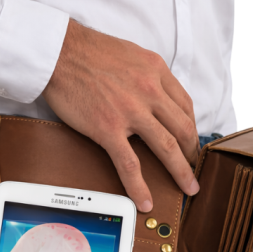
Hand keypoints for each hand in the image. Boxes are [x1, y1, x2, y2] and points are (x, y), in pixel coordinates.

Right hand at [41, 18, 200, 212]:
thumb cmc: (88, 51)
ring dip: (181, 172)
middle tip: (194, 169)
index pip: (184, 105)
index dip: (191, 128)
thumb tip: (153, 93)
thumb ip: (146, 74)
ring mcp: (130, 112)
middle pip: (183, 129)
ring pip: (166, 147)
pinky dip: (139, 186)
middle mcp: (149, 91)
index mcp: (156, 71)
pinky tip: (144, 200)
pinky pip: (129, 163)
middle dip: (192, 153)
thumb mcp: (131, 54)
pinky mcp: (108, 129)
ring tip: (188, 188)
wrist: (58, 53)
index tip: (190, 141)